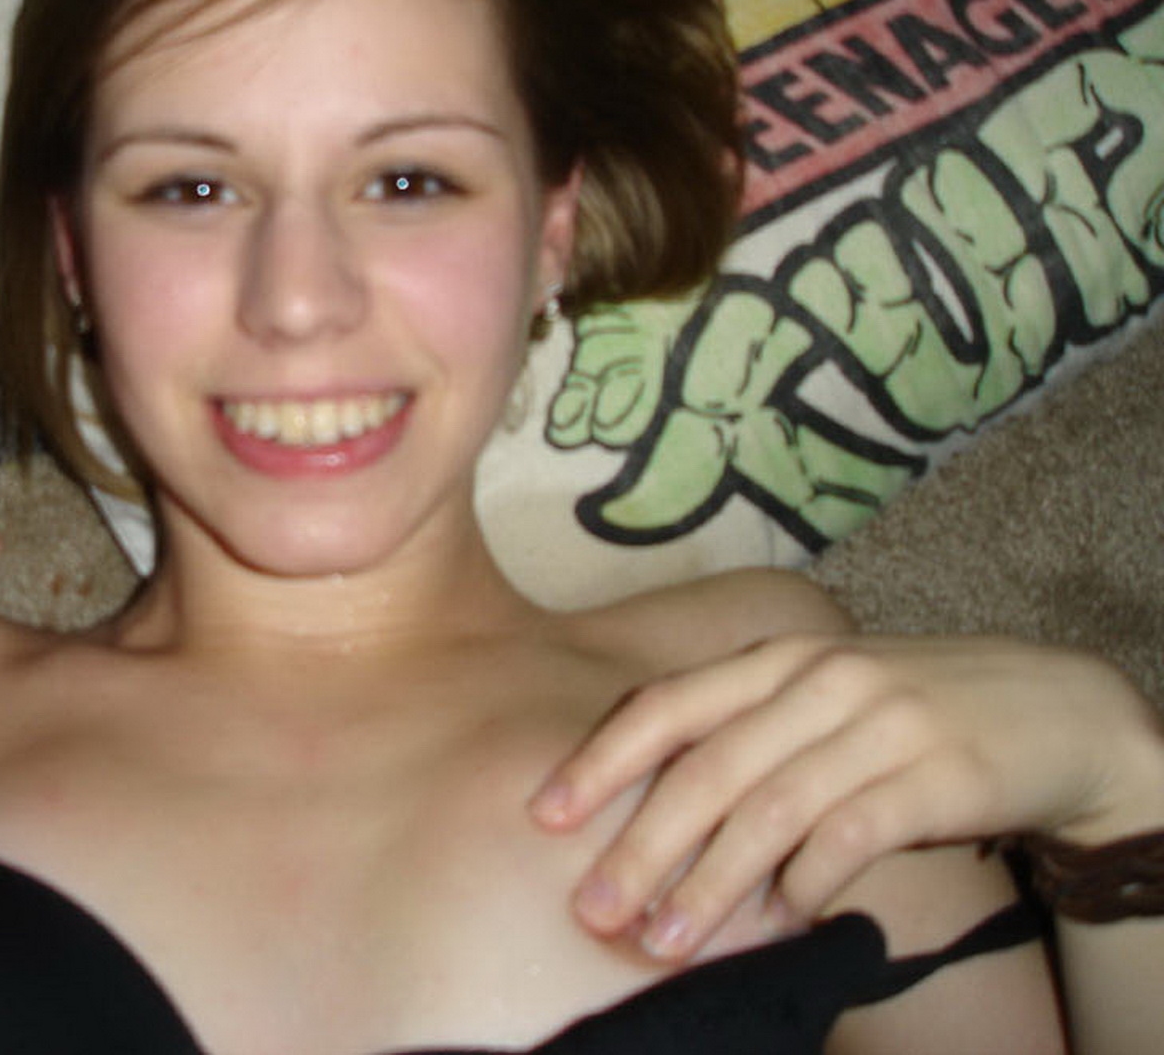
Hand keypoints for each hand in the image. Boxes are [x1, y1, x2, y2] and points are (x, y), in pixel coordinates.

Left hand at [529, 633, 1162, 960]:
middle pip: (705, 770)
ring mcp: (877, 724)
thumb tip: (642, 812)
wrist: (1055, 708)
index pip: (666, 707)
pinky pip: (849, 836)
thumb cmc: (910, 712)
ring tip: (662, 940)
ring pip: (768, 811)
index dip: (600, 762)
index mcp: (774, 660)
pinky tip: (779, 922)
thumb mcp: (819, 699)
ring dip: (709, 885)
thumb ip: (745, 734)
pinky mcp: (934, 773)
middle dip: (640, 847)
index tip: (544, 816)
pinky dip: (805, 884)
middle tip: (593, 910)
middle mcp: (816, 682)